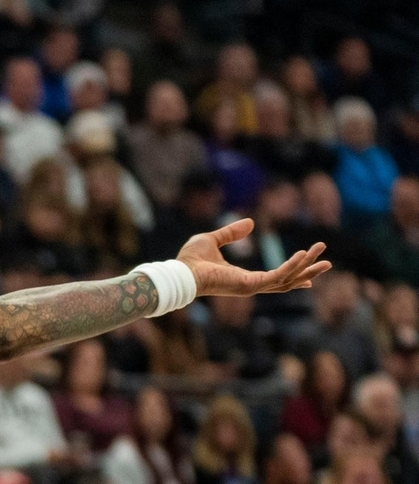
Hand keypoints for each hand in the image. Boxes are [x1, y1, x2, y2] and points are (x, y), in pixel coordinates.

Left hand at [175, 218, 330, 296]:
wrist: (181, 271)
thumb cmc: (191, 259)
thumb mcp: (213, 239)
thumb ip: (232, 232)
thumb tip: (251, 222)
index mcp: (243, 277)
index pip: (274, 279)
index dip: (292, 275)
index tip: (309, 278)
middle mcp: (251, 285)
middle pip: (287, 280)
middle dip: (308, 271)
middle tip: (329, 262)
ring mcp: (252, 287)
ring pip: (288, 279)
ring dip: (307, 268)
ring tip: (326, 257)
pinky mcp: (250, 285)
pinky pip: (277, 275)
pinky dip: (292, 265)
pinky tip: (304, 254)